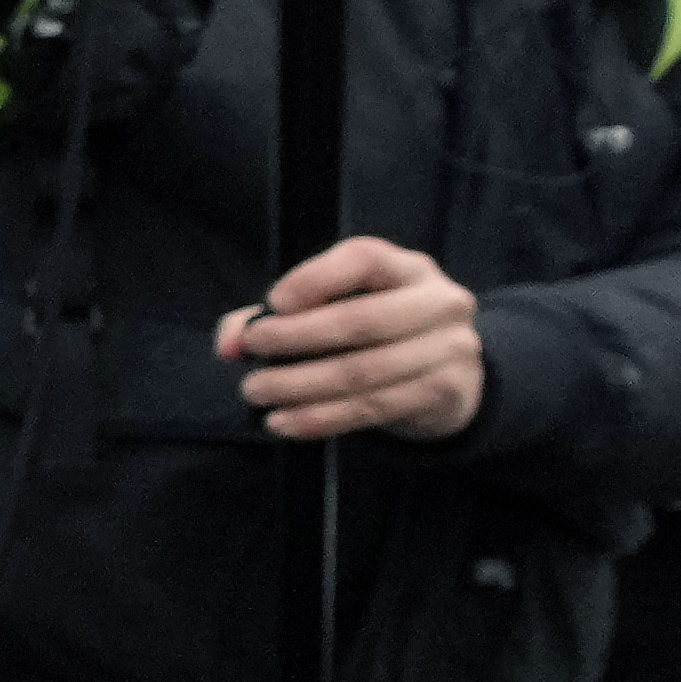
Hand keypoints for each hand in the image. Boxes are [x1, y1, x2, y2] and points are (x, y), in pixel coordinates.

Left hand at [222, 235, 490, 443]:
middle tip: (252, 353)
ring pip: (364, 371)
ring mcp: (450, 347)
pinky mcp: (446, 391)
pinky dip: (322, 417)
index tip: (272, 303)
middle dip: (297, 338)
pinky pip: (374, 407)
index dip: (314, 279)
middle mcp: (439, 301)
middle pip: (362, 320)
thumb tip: (230, 343)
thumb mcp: (335, 310)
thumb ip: (273, 317)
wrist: (446, 379)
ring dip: (300, 386)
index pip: (364, 259)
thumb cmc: (374, 333)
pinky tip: (283, 422)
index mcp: (407, 268)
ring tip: (256, 392)